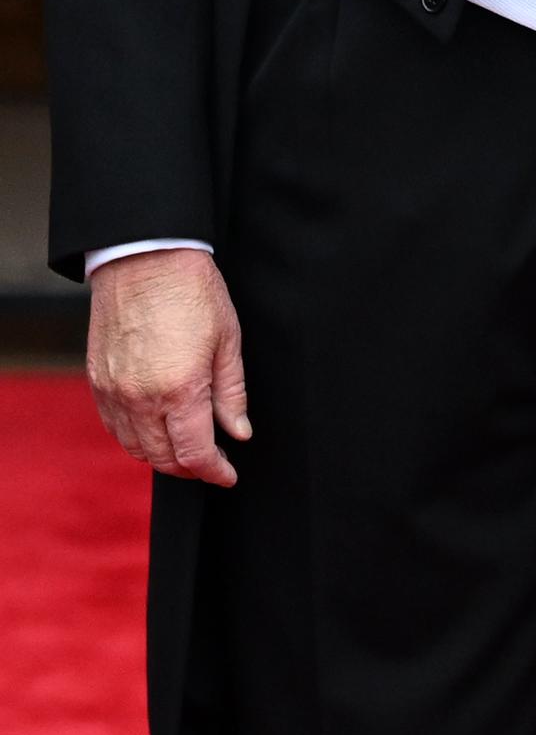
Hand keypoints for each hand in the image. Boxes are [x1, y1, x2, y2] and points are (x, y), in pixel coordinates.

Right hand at [87, 247, 249, 488]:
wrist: (145, 259)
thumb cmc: (193, 292)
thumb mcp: (228, 340)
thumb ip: (232, 393)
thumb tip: (239, 432)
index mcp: (180, 390)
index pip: (195, 454)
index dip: (215, 471)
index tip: (228, 475)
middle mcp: (142, 399)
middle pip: (163, 458)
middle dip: (190, 468)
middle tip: (212, 462)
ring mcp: (115, 393)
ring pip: (136, 448)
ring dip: (161, 456)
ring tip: (186, 446)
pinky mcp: (98, 383)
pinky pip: (115, 427)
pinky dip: (135, 438)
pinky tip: (154, 428)